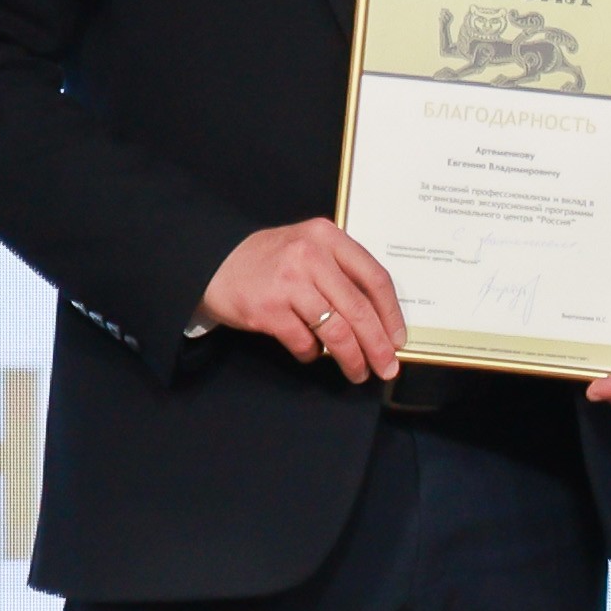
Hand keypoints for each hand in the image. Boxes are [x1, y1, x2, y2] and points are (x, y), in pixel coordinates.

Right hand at [205, 219, 405, 382]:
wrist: (211, 263)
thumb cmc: (270, 260)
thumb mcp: (308, 248)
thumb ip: (341, 271)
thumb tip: (380, 320)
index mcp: (328, 237)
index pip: (375, 278)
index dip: (391, 313)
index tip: (399, 339)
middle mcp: (310, 256)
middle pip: (359, 309)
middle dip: (378, 346)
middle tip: (387, 368)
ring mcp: (287, 282)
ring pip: (336, 331)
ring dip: (351, 358)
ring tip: (358, 372)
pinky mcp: (266, 309)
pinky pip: (303, 342)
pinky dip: (311, 354)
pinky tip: (312, 355)